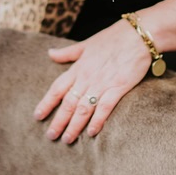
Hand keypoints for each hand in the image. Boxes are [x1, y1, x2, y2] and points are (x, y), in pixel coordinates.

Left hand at [33, 20, 150, 143]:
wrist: (138, 35)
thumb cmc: (113, 38)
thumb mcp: (86, 44)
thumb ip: (68, 53)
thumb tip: (50, 53)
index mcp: (78, 68)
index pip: (57, 88)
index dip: (46, 103)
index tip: (37, 116)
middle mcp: (87, 77)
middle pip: (68, 103)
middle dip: (58, 121)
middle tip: (51, 136)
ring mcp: (102, 83)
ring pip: (83, 108)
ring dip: (74, 125)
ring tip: (67, 139)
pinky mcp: (118, 87)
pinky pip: (105, 107)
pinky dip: (97, 120)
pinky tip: (91, 132)